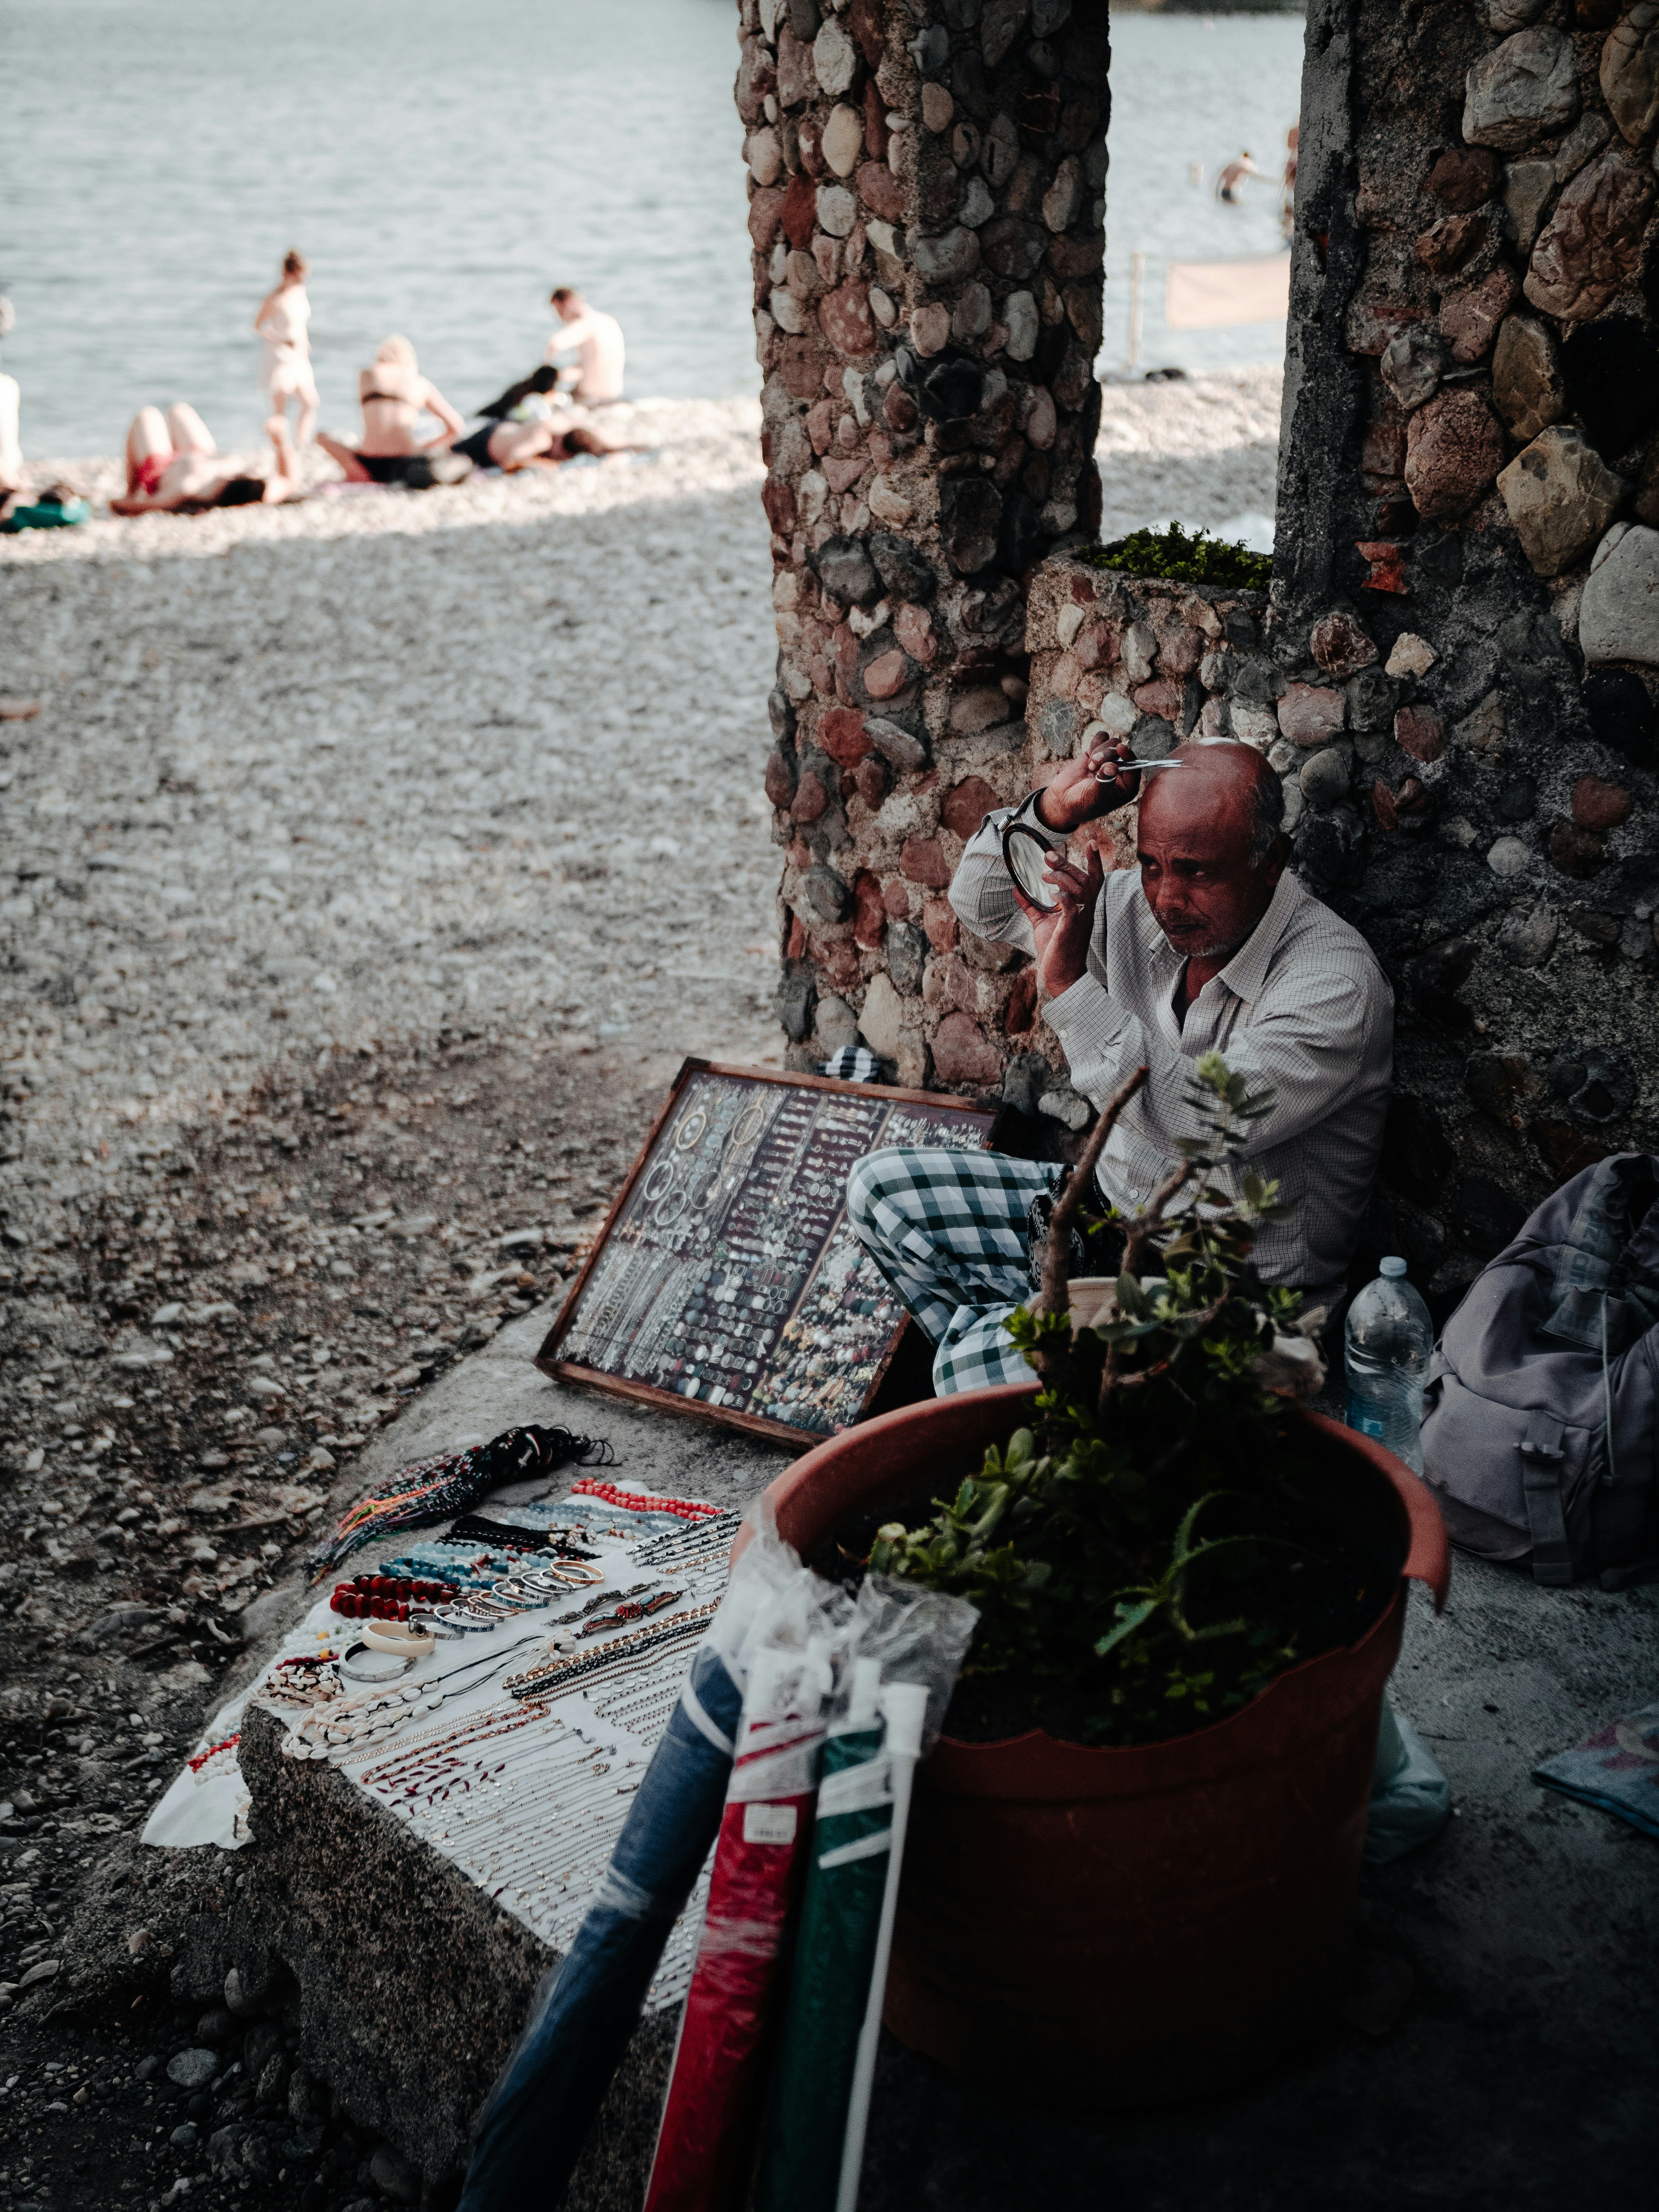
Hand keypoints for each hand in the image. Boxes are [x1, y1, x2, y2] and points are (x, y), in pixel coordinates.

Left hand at [1010, 842, 1104, 999]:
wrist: (1061, 977)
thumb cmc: (1056, 950)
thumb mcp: (1041, 922)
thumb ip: (1031, 905)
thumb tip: (1016, 889)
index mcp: (1082, 907)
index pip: (1092, 879)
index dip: (1093, 861)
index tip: (1087, 844)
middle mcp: (1086, 911)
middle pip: (1086, 879)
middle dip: (1067, 864)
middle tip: (1049, 856)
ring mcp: (1080, 920)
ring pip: (1080, 889)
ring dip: (1061, 878)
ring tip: (1044, 876)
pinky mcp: (1070, 929)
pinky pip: (1072, 907)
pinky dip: (1062, 896)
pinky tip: (1051, 894)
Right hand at [1033, 735, 1140, 832]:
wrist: (1063, 800)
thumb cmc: (1083, 803)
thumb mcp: (1095, 796)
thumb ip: (1105, 781)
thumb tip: (1113, 766)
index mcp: (1127, 787)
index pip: (1135, 767)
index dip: (1129, 756)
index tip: (1120, 748)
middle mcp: (1121, 772)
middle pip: (1122, 752)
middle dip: (1108, 755)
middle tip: (1093, 765)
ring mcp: (1109, 760)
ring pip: (1113, 743)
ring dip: (1100, 751)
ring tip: (1091, 765)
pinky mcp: (1097, 752)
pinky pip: (1102, 738)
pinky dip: (1096, 742)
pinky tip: (1089, 756)